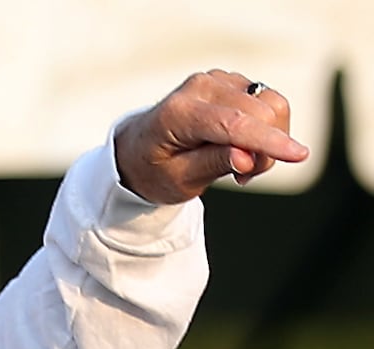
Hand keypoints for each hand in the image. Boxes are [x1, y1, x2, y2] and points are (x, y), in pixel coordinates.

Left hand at [113, 70, 308, 203]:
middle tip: (242, 178)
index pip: (233, 124)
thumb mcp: (177, 180)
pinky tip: (240, 147)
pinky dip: (265, 130)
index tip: (299, 156)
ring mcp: (218, 79)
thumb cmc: (155, 170)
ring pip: (271, 105)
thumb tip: (247, 158)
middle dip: (264, 151)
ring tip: (240, 165)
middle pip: (260, 114)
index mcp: (178, 113)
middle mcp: (200, 87)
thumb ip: (212, 165)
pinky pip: (269, 103)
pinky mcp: (232, 82)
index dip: (268, 141)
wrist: (138, 151)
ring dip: (267, 141)